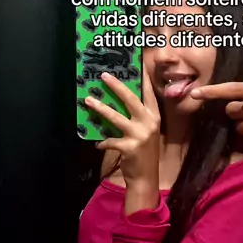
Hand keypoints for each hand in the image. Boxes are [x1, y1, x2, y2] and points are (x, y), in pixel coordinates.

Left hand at [85, 66, 160, 187]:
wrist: (146, 177)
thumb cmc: (144, 152)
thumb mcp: (146, 132)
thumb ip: (137, 118)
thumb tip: (117, 102)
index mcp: (154, 117)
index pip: (148, 93)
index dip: (143, 79)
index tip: (138, 64)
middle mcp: (149, 123)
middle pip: (131, 99)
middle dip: (117, 86)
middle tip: (104, 76)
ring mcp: (140, 135)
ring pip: (116, 117)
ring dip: (100, 108)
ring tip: (88, 100)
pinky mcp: (129, 147)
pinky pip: (109, 139)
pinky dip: (102, 141)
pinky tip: (98, 144)